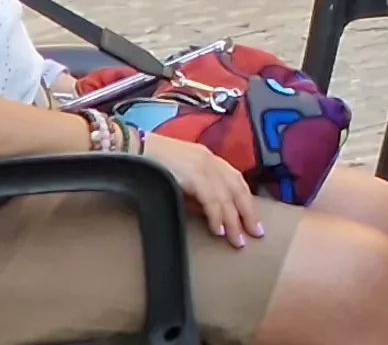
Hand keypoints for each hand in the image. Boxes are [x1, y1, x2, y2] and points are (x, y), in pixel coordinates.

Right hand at [141, 134, 266, 245]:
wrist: (132, 148)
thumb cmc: (150, 163)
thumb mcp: (178, 176)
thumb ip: (194, 191)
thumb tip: (208, 213)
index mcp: (208, 158)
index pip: (235, 180)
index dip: (246, 200)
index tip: (252, 219)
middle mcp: (210, 160)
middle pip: (237, 188)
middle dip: (248, 212)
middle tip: (256, 234)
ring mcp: (203, 165)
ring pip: (226, 196)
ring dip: (234, 220)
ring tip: (238, 240)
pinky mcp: (193, 174)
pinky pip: (211, 199)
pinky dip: (217, 216)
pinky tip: (219, 230)